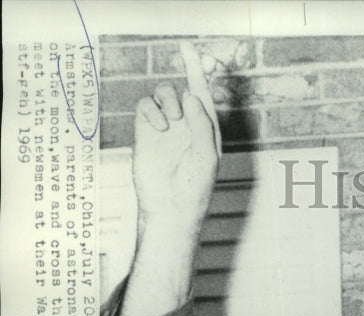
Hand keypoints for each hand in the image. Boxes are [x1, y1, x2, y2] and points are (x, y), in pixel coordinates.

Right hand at [133, 42, 220, 236]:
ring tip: (170, 122)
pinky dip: (151, 111)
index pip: (202, 94)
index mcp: (207, 128)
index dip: (196, 69)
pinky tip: (159, 127)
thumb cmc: (194, 187)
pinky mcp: (146, 133)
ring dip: (167, 101)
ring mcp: (166, 128)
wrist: (170, 209)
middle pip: (181, 89)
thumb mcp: (206, 155)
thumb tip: (190, 95)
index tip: (187, 47)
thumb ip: (201, 124)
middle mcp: (187, 125)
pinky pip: (145, 106)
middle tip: (180, 114)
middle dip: (181, 91)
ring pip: (163, 94)